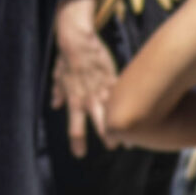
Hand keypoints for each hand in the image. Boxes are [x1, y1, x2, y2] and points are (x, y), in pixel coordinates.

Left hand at [52, 0, 118, 157]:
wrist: (77, 40)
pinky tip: (140, 110)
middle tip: (112, 146)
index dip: (77, 142)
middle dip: (107, 136)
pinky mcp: (112, 77)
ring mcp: (102, 88)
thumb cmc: (66, 58)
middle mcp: (89, 97)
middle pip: (99, 122)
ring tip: (130, 132)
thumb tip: (55, 104)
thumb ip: (58, 91)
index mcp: (74, 100)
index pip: (75, 127)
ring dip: (122, 122)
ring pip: (114, 110)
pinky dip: (129, 102)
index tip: (80, 154)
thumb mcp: (58, 76)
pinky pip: (121, 92)